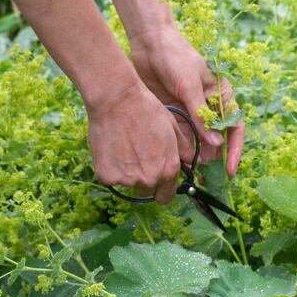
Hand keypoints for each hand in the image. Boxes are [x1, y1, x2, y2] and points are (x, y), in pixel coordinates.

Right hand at [86, 83, 186, 203]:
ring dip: (126, 173)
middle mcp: (150, 179)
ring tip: (123, 148)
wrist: (117, 100)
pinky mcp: (107, 176)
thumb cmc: (146, 109)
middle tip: (137, 158)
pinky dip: (110, 168)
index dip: (162, 190)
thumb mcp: (172, 127)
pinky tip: (111, 148)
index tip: (157, 183)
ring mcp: (127, 179)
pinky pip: (110, 178)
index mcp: (168, 170)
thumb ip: (183, 149)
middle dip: (144, 179)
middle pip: (147, 191)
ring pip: (128, 184)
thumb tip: (190, 161)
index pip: (166, 196)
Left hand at [129, 26, 243, 175]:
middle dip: (213, 158)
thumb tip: (216, 145)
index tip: (229, 169)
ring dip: (196, 156)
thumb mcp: (190, 86)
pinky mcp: (175, 115)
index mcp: (222, 96)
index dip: (234, 150)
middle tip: (204, 175)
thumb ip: (202, 116)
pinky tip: (178, 159)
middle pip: (217, 139)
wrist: (149, 43)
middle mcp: (210, 107)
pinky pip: (181, 136)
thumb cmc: (176, 57)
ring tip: (190, 171)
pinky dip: (181, 148)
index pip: (234, 128)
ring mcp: (192, 113)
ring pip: (198, 141)